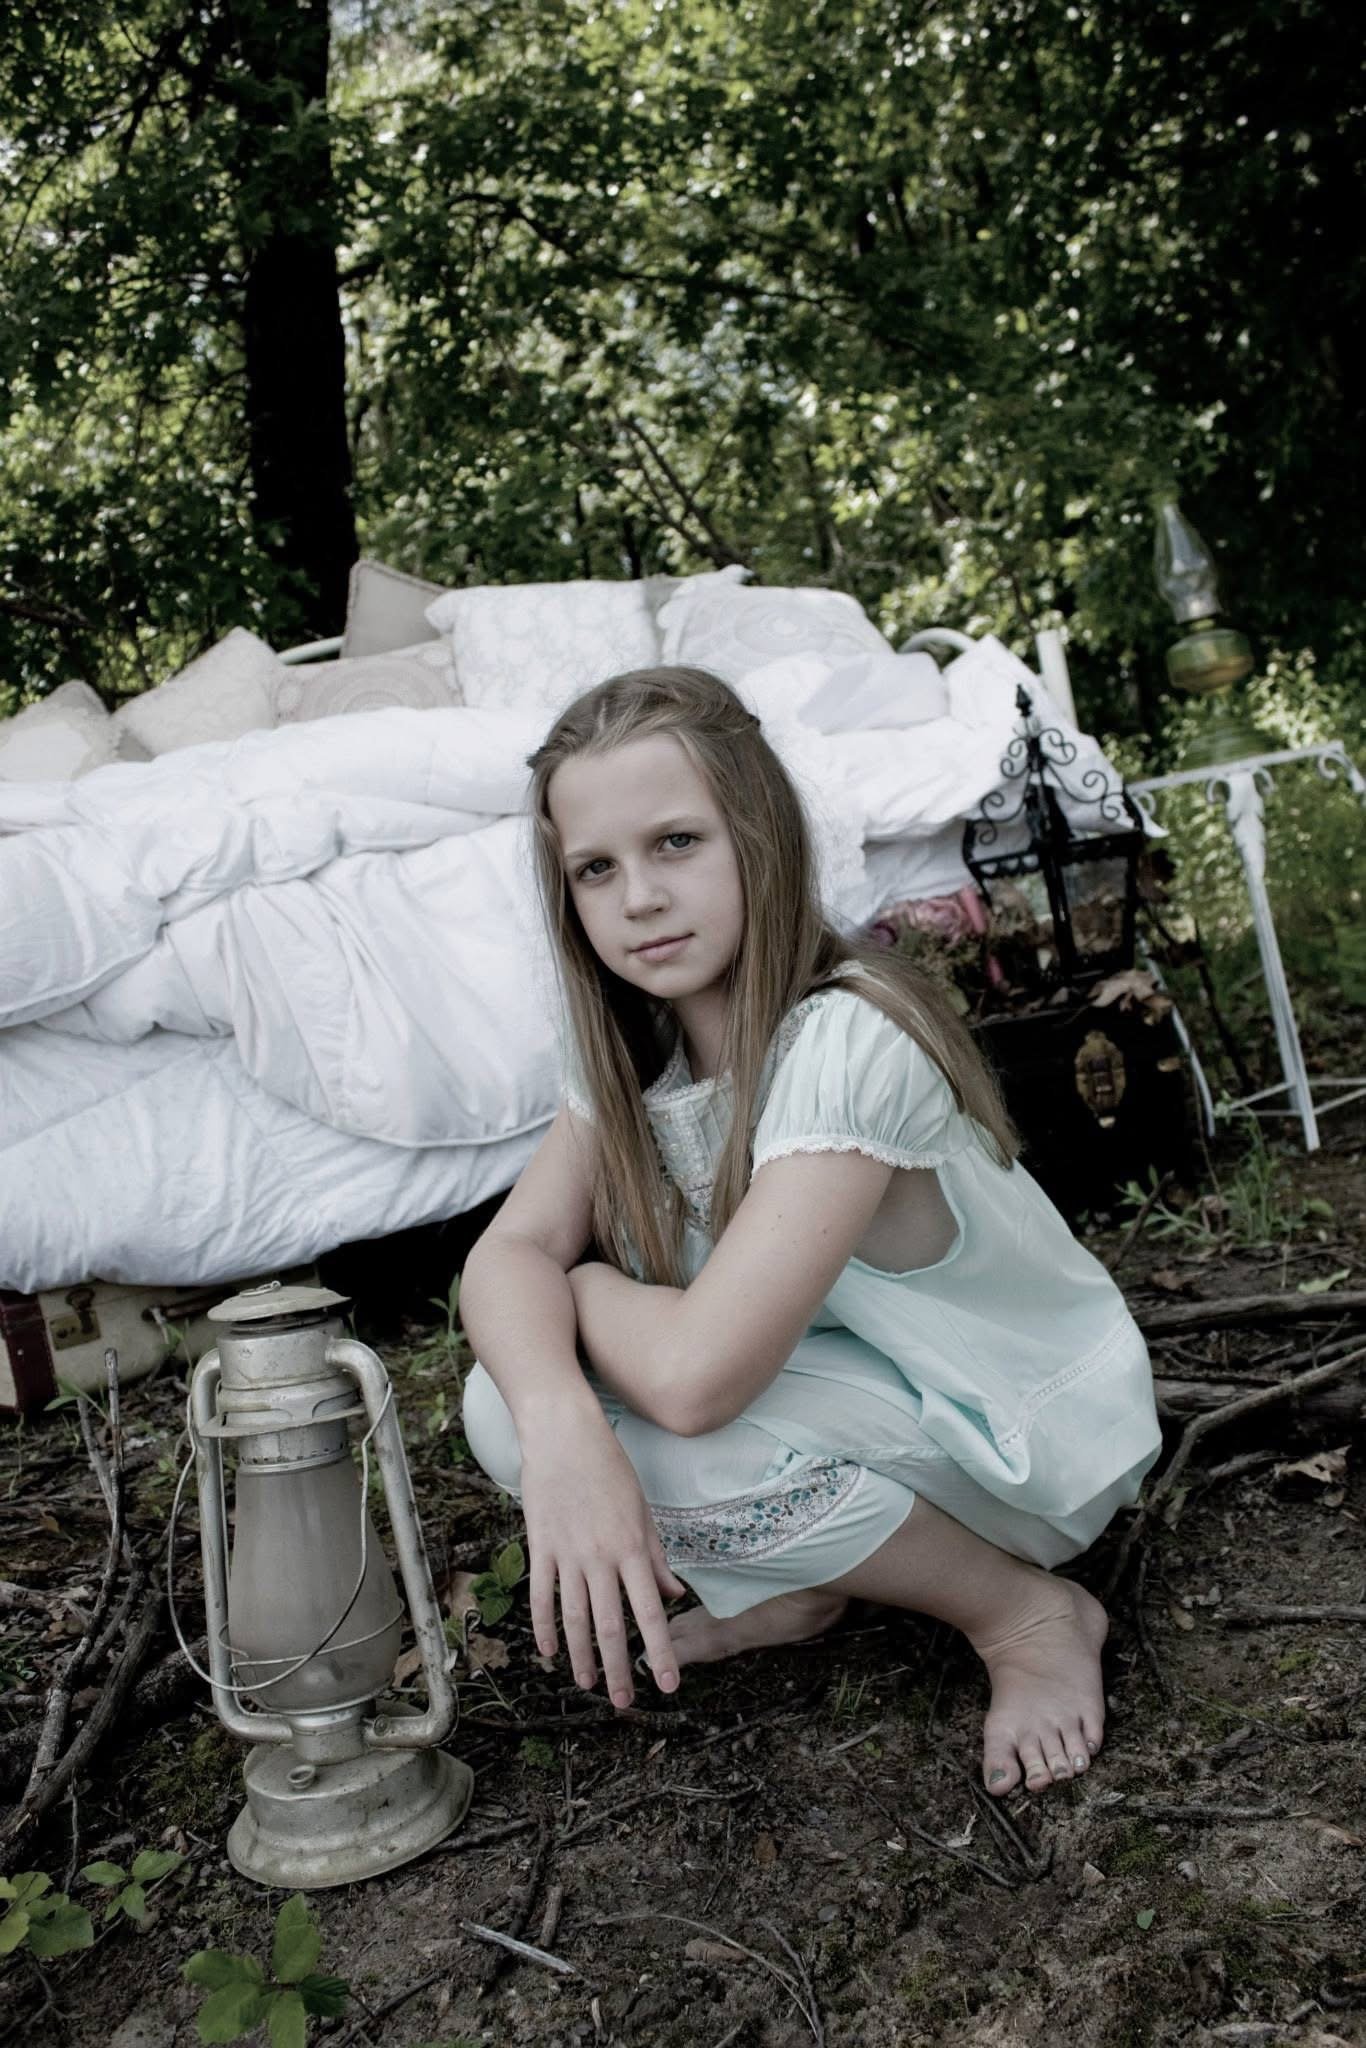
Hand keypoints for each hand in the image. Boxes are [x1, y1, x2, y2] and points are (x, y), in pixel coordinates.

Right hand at [520, 1407, 685, 1709]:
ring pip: (574, 1618)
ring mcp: (567, 1554)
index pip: (649, 1611)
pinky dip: (543, 1627)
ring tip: (589, 1684)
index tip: (669, 1685)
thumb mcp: (642, 1510)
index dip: (660, 1651)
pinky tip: (549, 1652)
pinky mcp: (540, 1546)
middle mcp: (600, 1557)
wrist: (564, 1434)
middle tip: (625, 1704)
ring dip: (582, 1656)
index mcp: (632, 1548)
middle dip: (620, 1669)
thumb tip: (673, 1594)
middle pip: (610, 1625)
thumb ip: (655, 1557)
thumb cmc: (610, 1468)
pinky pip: (542, 1595)